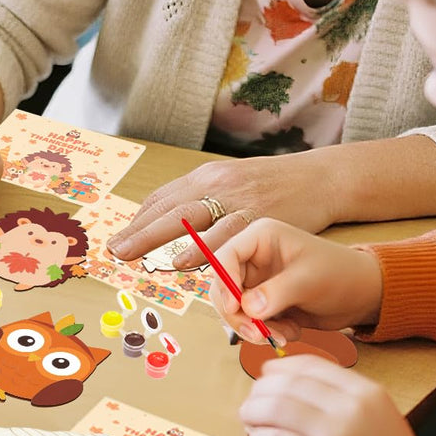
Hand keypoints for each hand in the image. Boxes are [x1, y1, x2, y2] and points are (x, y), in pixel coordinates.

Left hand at [106, 150, 338, 263]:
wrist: (320, 178)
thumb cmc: (272, 183)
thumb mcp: (231, 182)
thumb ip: (201, 199)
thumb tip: (167, 221)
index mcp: (206, 176)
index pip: (163, 197)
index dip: (139, 219)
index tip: (119, 238)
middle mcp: (217, 184)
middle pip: (169, 208)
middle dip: (139, 231)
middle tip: (116, 251)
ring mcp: (237, 199)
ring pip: (191, 219)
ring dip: (161, 239)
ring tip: (138, 257)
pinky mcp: (259, 217)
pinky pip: (226, 234)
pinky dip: (203, 248)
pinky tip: (186, 260)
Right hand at [206, 217, 382, 343]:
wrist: (363, 295)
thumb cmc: (340, 274)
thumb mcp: (308, 280)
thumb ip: (276, 293)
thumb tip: (246, 308)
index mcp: (260, 238)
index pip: (225, 256)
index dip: (224, 282)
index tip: (234, 307)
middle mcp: (254, 258)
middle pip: (223, 286)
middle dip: (236, 313)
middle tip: (256, 333)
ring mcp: (258, 281)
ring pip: (234, 307)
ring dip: (252, 326)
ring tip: (282, 336)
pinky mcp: (264, 302)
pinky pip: (250, 320)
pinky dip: (265, 331)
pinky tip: (290, 332)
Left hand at [239, 355, 428, 435]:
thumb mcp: (381, 420)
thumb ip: (346, 399)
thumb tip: (296, 383)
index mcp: (368, 392)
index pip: (312, 365)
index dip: (282, 367)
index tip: (267, 373)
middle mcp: (351, 407)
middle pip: (289, 384)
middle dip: (262, 390)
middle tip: (252, 401)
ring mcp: (335, 434)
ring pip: (277, 407)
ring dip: (254, 411)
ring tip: (248, 419)